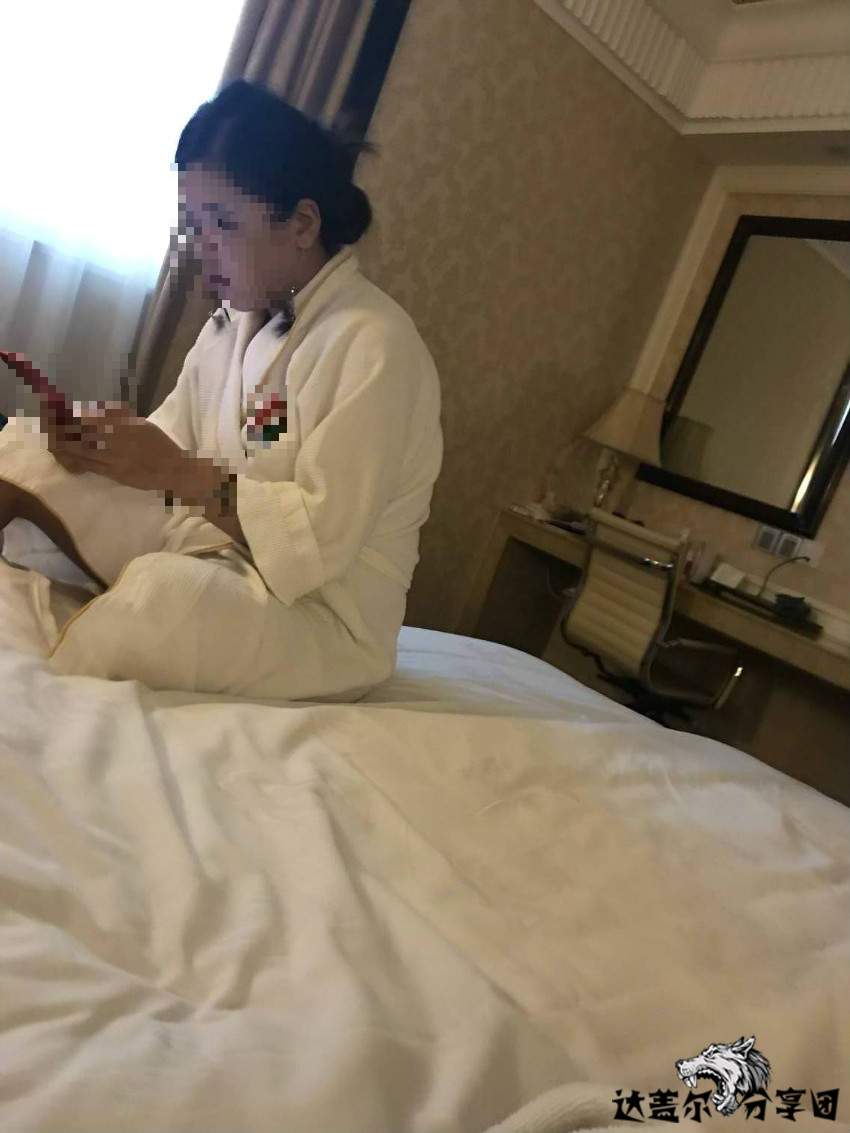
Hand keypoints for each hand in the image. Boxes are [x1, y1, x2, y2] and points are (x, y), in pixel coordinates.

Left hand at [46, 401, 184, 494]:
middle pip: (78, 435)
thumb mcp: (140, 424)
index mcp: (122, 426)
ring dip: (64, 446)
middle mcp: (115, 442)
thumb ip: (118, 417)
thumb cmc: (159, 444)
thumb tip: (95, 410)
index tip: (56, 410)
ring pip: (80, 452)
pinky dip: (75, 460)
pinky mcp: (113, 474)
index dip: (69, 416)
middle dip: (60, 431)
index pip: (87, 419)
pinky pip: (88, 466)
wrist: (173, 470)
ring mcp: (112, 459)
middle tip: (50, 426)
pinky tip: (68, 457)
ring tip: (54, 441)